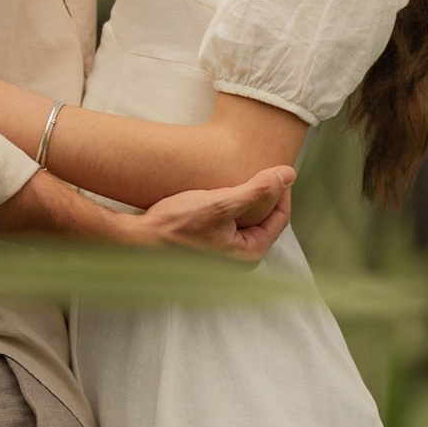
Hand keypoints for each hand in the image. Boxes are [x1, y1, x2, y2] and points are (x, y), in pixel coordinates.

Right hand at [138, 164, 294, 262]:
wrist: (137, 239)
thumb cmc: (176, 225)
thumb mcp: (220, 202)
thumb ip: (257, 189)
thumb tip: (289, 174)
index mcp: (250, 253)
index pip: (280, 217)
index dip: (280, 189)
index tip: (274, 167)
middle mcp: (239, 259)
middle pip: (264, 219)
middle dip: (263, 194)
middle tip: (256, 169)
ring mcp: (224, 255)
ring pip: (247, 220)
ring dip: (245, 199)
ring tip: (238, 177)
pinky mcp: (210, 248)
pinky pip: (231, 223)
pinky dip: (230, 206)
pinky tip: (219, 191)